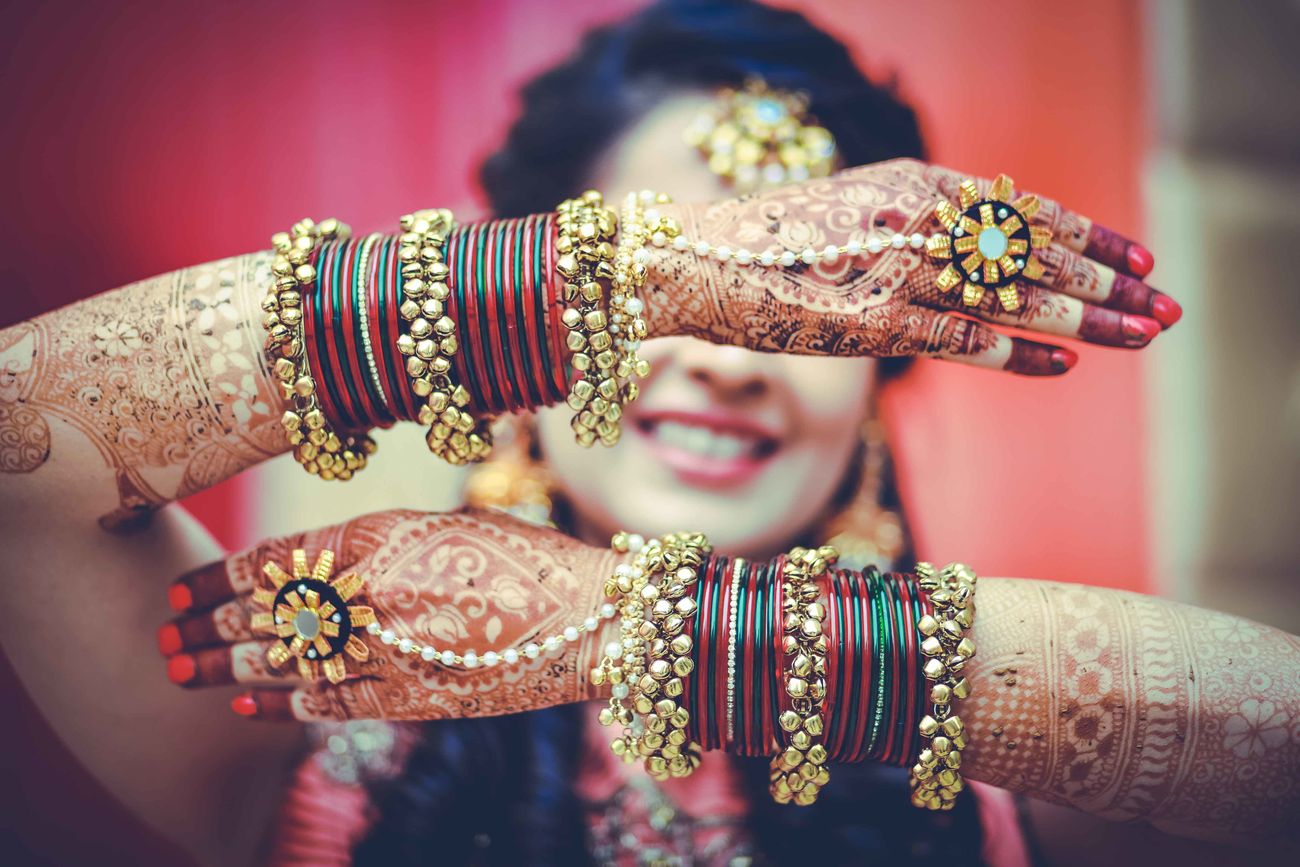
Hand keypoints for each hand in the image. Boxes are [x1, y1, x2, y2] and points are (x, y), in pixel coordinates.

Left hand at [158, 509, 613, 720]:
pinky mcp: (407, 696)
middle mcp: (367, 589)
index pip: (272, 560)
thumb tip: (323, 565)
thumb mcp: (442, 529)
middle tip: (165, 638)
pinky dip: (280, 704)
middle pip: (264, 612)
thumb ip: (378, 545)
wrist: (585, 618)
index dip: (217, 578)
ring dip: (224, 665)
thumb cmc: (524, 559)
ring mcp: (384, 647)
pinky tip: (246, 702)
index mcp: (375, 535)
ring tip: (181, 670)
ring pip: (281, 659)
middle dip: (205, 626)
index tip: (183, 589)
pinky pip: (326, 702)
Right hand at [648, 158, 1177, 374]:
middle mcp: (914, 218)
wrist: (696, 259)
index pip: (1023, 208)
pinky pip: (958, 339)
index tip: (1139, 259)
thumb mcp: (857, 211)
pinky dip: (1013, 352)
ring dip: (1081, 318)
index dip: (1090, 235)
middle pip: (1032, 251)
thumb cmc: (773, 243)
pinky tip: (1060, 364)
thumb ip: (916, 224)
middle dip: (1106, 281)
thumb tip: (977, 251)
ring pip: (1009, 294)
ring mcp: (895, 269)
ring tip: (1137, 337)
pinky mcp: (870, 321)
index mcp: (914, 183)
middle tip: (1163, 308)